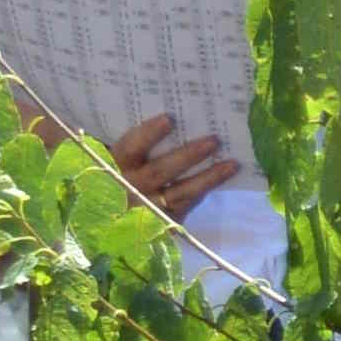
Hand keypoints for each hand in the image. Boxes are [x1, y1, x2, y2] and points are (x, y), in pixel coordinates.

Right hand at [103, 110, 236, 219]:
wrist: (108, 222)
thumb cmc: (116, 176)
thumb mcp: (115, 159)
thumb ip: (131, 142)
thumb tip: (168, 116)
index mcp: (113, 166)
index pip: (130, 148)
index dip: (148, 134)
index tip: (170, 119)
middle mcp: (130, 187)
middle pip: (160, 171)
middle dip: (188, 155)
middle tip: (214, 140)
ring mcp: (147, 207)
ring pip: (180, 192)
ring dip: (208, 177)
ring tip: (232, 164)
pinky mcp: (162, 223)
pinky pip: (186, 206)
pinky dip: (204, 191)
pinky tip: (223, 177)